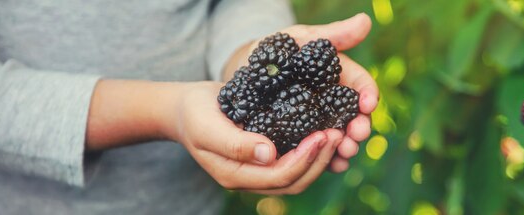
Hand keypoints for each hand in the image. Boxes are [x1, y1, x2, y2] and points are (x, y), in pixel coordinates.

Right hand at [170, 82, 344, 193]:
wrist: (186, 108)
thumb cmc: (193, 113)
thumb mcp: (206, 125)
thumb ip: (234, 143)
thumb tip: (269, 154)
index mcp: (236, 175)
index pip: (279, 177)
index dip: (304, 159)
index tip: (322, 134)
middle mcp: (251, 177)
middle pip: (295, 180)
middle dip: (319, 160)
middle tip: (337, 133)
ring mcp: (260, 168)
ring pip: (298, 174)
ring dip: (320, 157)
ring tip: (336, 132)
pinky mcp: (267, 155)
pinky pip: (295, 160)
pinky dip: (313, 150)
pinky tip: (324, 130)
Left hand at [223, 13, 377, 171]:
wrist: (243, 71)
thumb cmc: (274, 50)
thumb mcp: (299, 39)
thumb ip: (331, 35)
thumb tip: (365, 21)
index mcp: (338, 77)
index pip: (361, 86)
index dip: (369, 94)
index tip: (369, 103)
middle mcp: (333, 102)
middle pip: (355, 116)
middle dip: (360, 127)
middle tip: (357, 135)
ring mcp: (319, 121)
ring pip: (340, 136)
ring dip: (346, 146)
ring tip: (345, 152)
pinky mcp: (302, 137)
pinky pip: (320, 151)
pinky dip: (329, 160)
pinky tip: (332, 166)